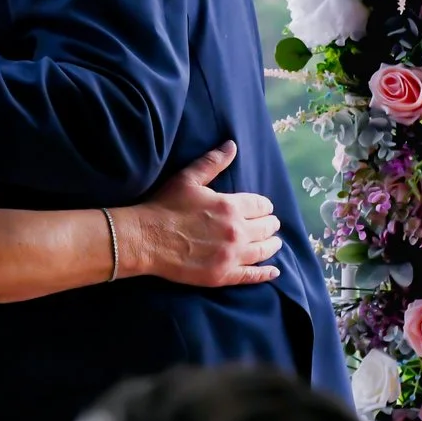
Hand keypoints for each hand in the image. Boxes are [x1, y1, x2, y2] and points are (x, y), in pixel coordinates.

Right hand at [118, 142, 282, 286]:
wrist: (145, 238)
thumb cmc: (165, 206)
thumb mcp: (188, 178)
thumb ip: (212, 162)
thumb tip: (232, 145)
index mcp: (230, 206)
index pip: (260, 205)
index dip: (264, 206)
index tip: (264, 208)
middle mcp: (236, 231)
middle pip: (265, 228)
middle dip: (270, 224)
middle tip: (272, 224)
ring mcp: (231, 256)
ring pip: (263, 250)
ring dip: (272, 245)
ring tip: (275, 242)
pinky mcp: (223, 275)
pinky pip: (252, 275)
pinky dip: (266, 272)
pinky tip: (273, 270)